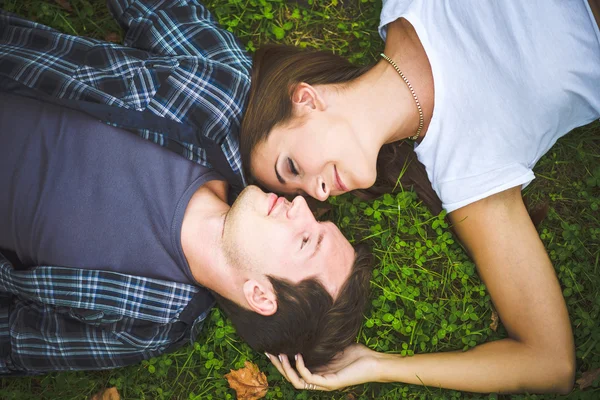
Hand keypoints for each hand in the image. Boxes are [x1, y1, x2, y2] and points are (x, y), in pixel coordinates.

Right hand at [266, 343, 386, 390]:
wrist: (374, 363)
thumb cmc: (357, 354)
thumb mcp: (332, 345)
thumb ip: (319, 342)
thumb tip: (307, 326)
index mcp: (318, 372)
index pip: (294, 371)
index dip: (281, 362)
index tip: (272, 348)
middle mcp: (318, 381)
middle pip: (291, 377)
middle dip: (278, 366)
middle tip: (268, 352)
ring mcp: (324, 383)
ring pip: (296, 381)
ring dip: (285, 369)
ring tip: (279, 355)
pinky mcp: (330, 383)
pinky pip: (309, 378)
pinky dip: (300, 368)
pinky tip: (297, 355)